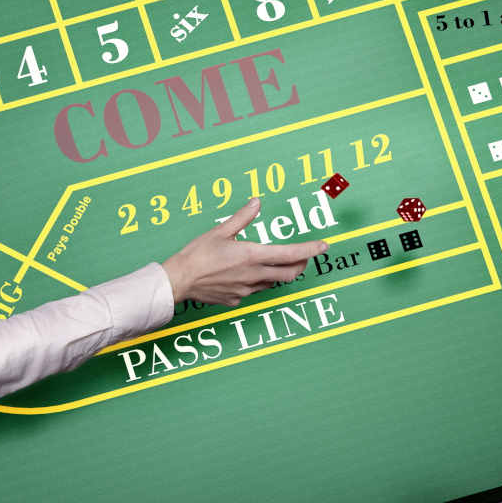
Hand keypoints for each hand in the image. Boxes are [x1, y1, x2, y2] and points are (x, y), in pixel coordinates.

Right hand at [161, 198, 327, 306]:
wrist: (178, 281)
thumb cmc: (196, 255)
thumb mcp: (220, 231)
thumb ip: (242, 217)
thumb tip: (256, 203)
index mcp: (252, 255)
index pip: (290, 254)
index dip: (310, 250)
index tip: (323, 246)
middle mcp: (254, 275)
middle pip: (289, 273)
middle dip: (300, 264)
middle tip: (304, 256)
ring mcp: (246, 290)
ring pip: (272, 282)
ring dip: (278, 273)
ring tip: (274, 263)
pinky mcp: (236, 299)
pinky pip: (252, 290)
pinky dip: (255, 281)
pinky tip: (243, 275)